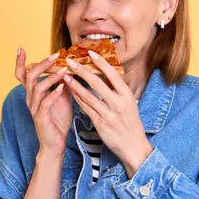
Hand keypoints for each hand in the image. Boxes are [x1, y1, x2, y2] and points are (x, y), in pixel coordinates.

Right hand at [15, 47, 72, 157]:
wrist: (55, 143)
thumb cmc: (58, 119)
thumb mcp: (62, 96)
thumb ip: (62, 82)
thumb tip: (70, 66)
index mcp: (32, 93)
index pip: (22, 74)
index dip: (20, 62)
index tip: (20, 48)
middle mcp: (30, 99)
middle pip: (29, 76)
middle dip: (42, 64)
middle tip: (56, 55)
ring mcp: (34, 108)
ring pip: (37, 88)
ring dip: (51, 77)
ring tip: (64, 70)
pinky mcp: (41, 118)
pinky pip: (45, 103)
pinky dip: (53, 93)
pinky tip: (62, 87)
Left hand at [62, 51, 152, 177]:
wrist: (133, 146)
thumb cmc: (130, 122)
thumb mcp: (129, 103)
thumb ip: (118, 89)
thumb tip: (107, 72)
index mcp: (127, 95)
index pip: (113, 75)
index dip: (101, 63)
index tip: (90, 53)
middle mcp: (118, 103)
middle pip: (97, 83)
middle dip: (82, 71)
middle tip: (70, 61)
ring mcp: (108, 114)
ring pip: (88, 96)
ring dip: (75, 84)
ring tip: (65, 75)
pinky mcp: (100, 124)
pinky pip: (86, 108)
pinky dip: (77, 98)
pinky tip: (70, 91)